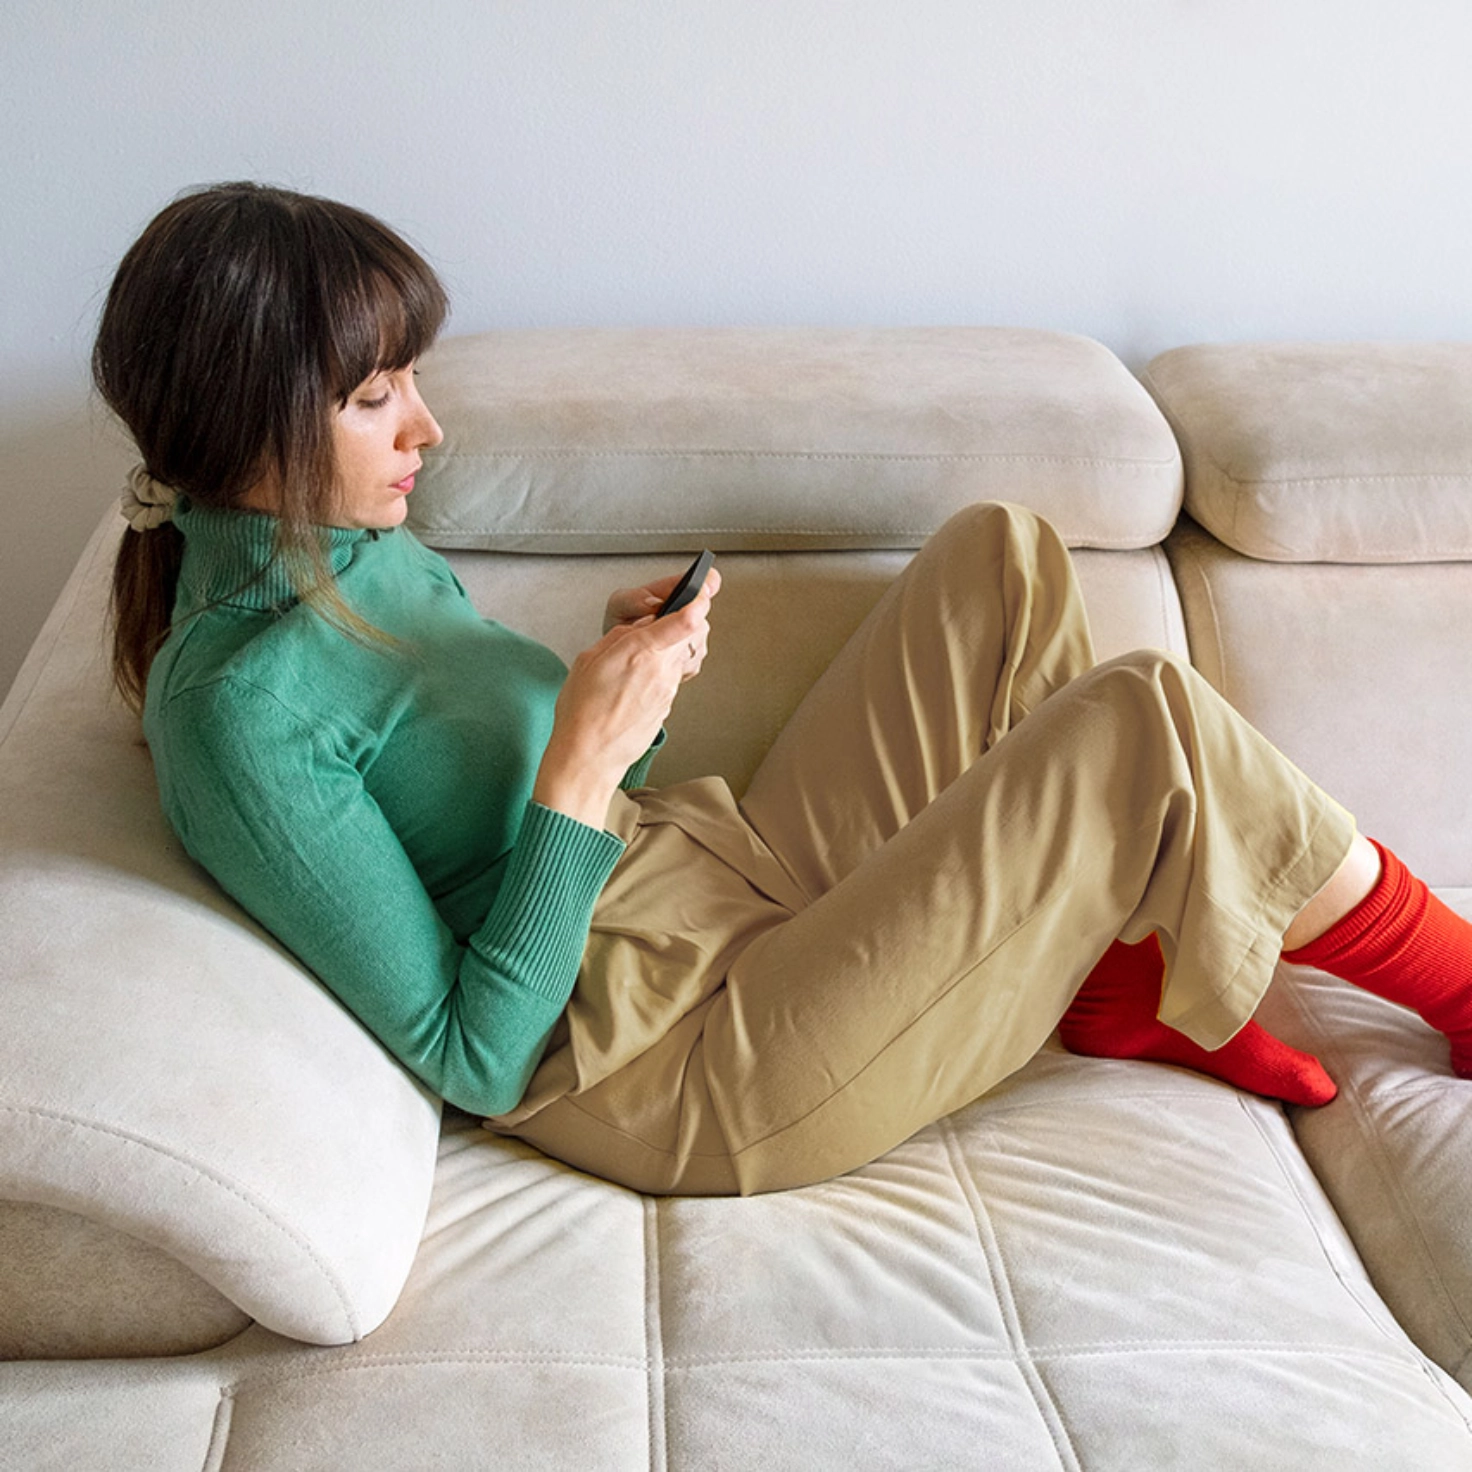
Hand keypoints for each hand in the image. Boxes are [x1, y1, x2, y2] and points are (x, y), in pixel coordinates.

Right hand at [536, 580, 716, 827]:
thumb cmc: (582, 712)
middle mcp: (661, 670)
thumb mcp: (590, 660)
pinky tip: (639, 677)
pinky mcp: (667, 706)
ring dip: (672, 646)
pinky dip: (662, 669)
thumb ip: (619, 638)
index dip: (699, 600)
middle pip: (693, 635)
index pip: (686, 620)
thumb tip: (639, 628)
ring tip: (644, 650)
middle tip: (673, 613)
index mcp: (641, 652)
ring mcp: (667, 691)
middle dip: (688, 620)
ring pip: (682, 656)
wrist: (589, 758)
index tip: (705, 588)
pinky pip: (672, 677)